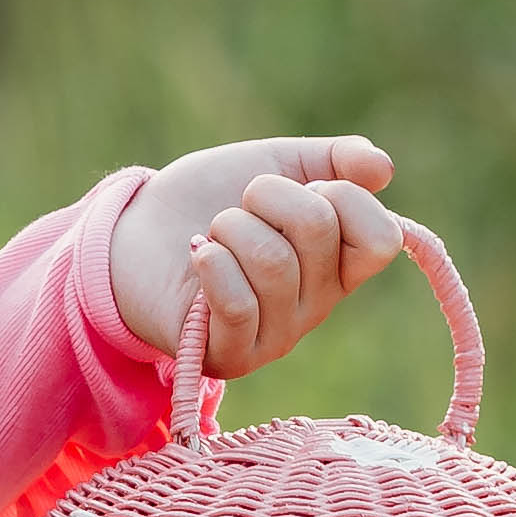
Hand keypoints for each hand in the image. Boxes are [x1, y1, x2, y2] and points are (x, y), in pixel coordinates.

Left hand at [109, 134, 401, 385]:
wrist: (132, 231)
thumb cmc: (209, 199)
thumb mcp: (277, 164)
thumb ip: (336, 161)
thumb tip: (383, 169)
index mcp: (339, 263)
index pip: (382, 238)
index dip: (343, 196)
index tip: (307, 186)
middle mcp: (318, 305)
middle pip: (319, 231)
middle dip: (268, 196)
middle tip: (241, 206)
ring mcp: (276, 336)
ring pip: (273, 262)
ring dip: (231, 226)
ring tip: (212, 235)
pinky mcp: (230, 356)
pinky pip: (237, 303)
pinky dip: (212, 264)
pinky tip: (198, 256)